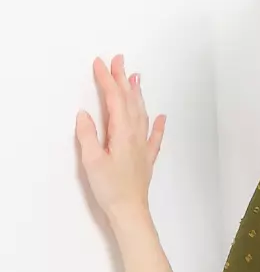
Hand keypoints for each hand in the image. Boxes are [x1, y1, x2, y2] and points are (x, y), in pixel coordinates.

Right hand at [76, 54, 165, 223]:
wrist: (130, 212)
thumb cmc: (111, 189)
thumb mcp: (92, 161)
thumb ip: (88, 135)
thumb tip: (85, 115)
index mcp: (122, 133)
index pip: (114, 99)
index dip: (107, 80)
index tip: (99, 63)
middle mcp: (136, 135)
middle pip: (129, 101)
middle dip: (123, 79)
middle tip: (119, 60)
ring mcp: (143, 147)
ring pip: (142, 113)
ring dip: (137, 94)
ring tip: (136, 77)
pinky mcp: (146, 159)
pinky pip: (154, 136)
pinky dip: (158, 124)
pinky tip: (161, 116)